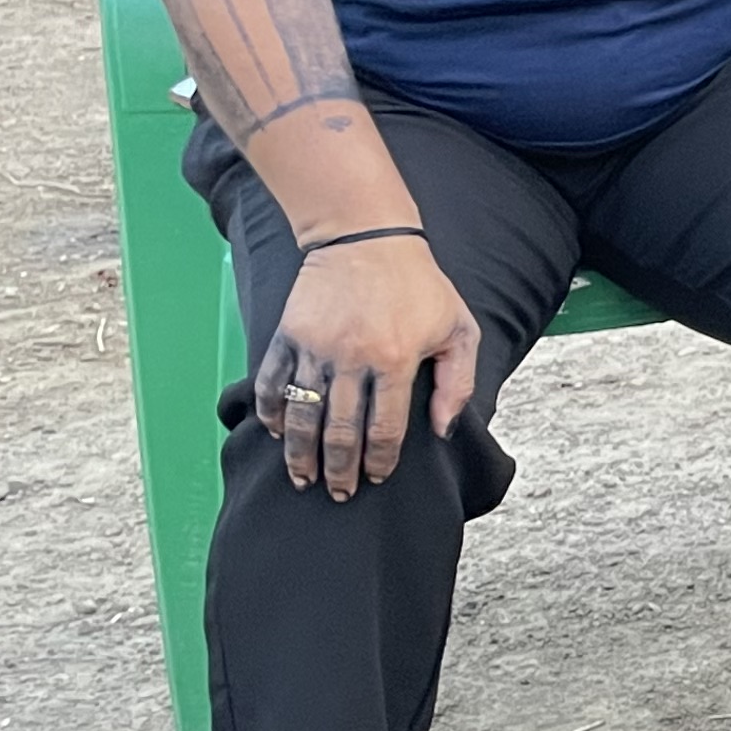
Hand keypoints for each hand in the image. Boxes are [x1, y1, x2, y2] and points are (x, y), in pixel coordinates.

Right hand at [257, 237, 479, 500]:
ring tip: (302, 477)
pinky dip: (271, 411)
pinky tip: (275, 432)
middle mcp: (352, 358)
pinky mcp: (289, 334)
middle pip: (341, 430)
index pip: (385, 427)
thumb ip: (458, 382)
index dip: (379, 460)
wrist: (367, 237)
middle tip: (338, 493)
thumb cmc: (420, 285)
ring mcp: (315, 347)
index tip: (375, 478)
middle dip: (338, 469)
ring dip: (300, 452)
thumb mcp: (458, 328)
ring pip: (303, 413)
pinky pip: (274, 382)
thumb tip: (443, 429)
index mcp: (396, 360)